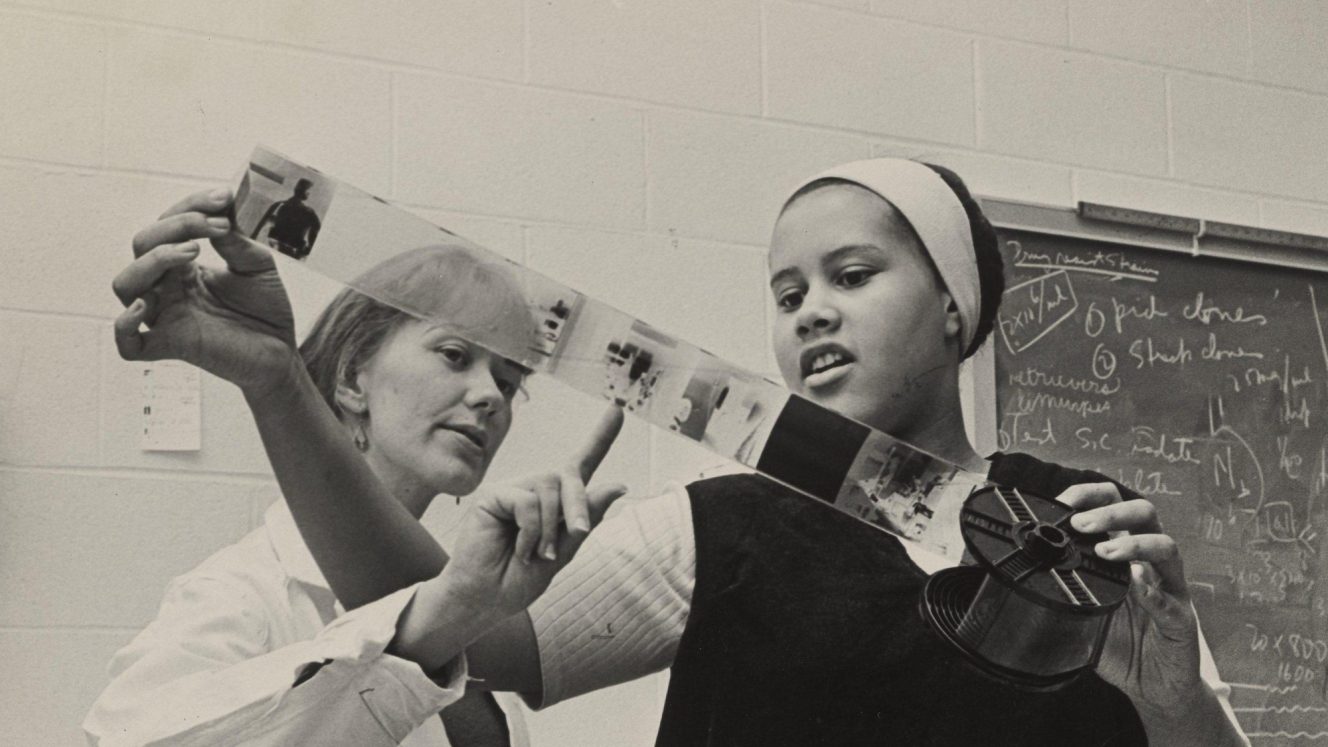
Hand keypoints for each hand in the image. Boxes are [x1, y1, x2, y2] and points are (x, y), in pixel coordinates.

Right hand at [112, 189, 296, 396]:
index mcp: (182, 266)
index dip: (190, 207)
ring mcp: (166, 317)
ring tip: (192, 252)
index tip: (225, 199)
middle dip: (175, 226)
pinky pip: (129, 344)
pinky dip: (125, 325)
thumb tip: (219, 210)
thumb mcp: (257, 264)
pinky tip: (147, 305)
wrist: (282, 351)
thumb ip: (236, 240)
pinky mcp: (173, 346)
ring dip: (152, 261)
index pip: (166, 226)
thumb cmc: (265, 308)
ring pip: (126, 285)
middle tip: (217, 226)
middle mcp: (167, 288)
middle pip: (141, 246)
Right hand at [440, 405, 627, 616]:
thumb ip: (586, 519)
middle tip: (577, 532)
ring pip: (549, 488)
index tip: (618, 408)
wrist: (485, 599)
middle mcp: (534, 489)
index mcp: (555, 503)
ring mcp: (512, 490)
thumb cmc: (519, 579)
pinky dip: (530, 530)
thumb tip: (618, 485)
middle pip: (568, 477)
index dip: (600, 437)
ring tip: (536, 553)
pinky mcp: (493, 495)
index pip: (580, 464)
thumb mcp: (564, 553)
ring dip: (550, 528)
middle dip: (579, 505)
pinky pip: (527, 502)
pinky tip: (518, 548)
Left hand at [1061, 484, 1202, 712]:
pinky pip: (1172, 600)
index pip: (1112, 505)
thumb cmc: (1116, 642)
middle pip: (1143, 514)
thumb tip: (1012, 576)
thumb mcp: (1080, 610)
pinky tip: (1139, 591)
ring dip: (1134, 544)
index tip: (1063, 501)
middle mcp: (1148, 562)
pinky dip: (1154, 594)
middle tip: (1081, 525)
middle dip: (1111, 512)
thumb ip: (1059, 589)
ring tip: (1106, 553)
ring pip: (1165, 547)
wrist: (1151, 684)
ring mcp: (1169, 587)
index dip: (1090, 495)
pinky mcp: (1182, 618)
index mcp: (1122, 551)